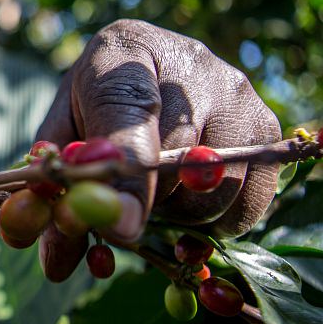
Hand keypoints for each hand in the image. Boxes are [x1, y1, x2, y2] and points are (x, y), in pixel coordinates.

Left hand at [35, 19, 280, 280]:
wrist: (143, 61)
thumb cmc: (91, 101)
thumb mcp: (60, 134)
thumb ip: (56, 191)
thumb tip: (60, 265)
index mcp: (121, 58)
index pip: (128, 126)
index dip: (125, 182)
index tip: (120, 227)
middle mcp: (189, 66)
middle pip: (172, 169)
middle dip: (139, 202)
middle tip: (119, 202)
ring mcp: (235, 95)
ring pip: (212, 194)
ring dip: (176, 212)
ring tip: (153, 184)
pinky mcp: (266, 126)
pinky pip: (245, 204)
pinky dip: (213, 218)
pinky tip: (186, 192)